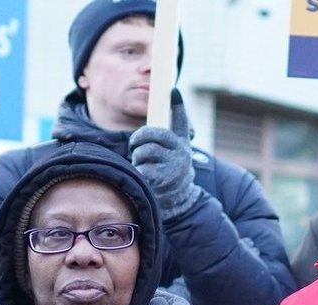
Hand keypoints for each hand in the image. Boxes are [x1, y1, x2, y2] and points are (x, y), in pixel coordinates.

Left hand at [130, 94, 201, 221]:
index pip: (180, 122)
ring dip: (137, 158)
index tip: (172, 90)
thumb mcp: (174, 153)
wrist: (177, 201)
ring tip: (144, 166)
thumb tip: (170, 95)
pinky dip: (139, 173)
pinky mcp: (162, 179)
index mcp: (182, 143)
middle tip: (135, 146)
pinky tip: (146, 178)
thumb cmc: (169, 171)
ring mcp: (173, 166)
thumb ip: (168, 134)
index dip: (177, 105)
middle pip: (150, 135)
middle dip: (138, 139)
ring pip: (143, 151)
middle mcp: (181, 153)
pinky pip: (141, 168)